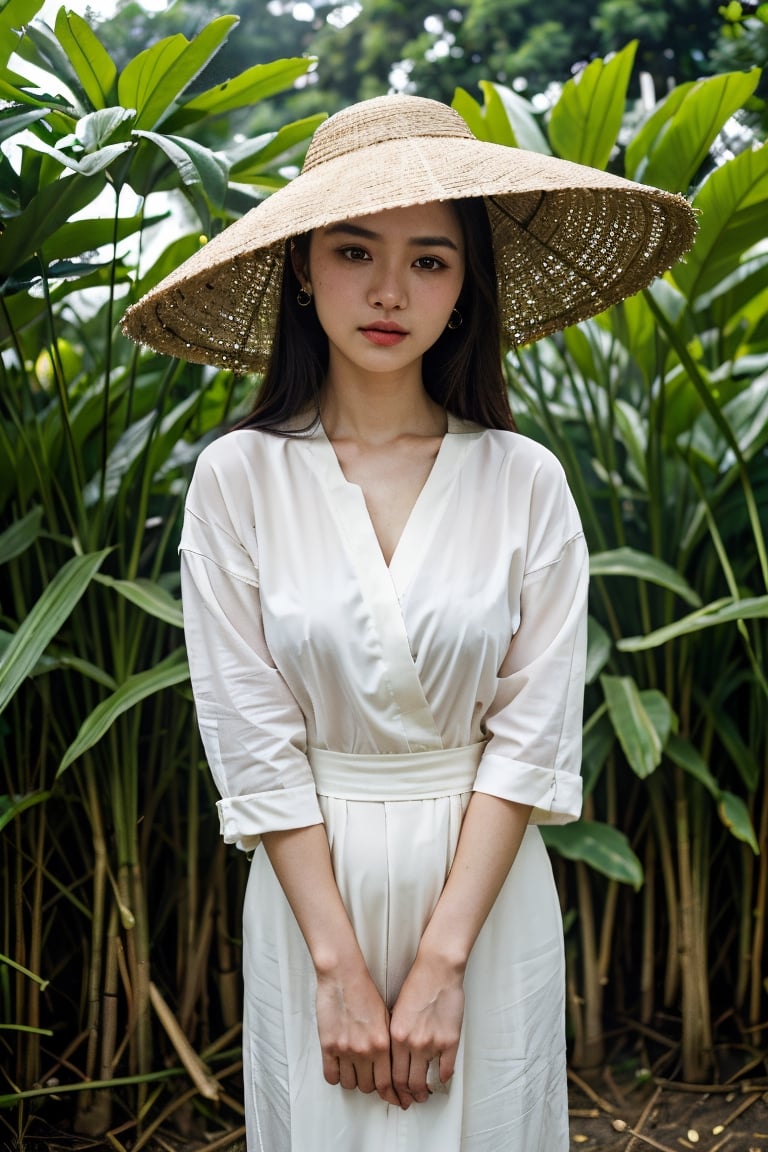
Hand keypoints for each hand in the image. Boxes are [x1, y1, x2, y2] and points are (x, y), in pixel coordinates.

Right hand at [315, 964, 400, 1106]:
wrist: (343, 976)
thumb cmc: (365, 992)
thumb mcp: (386, 1017)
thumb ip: (388, 1043)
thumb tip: (391, 1064)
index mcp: (382, 1044)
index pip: (387, 1083)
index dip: (392, 1096)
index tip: (396, 1100)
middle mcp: (364, 1051)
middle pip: (368, 1087)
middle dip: (371, 1086)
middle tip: (371, 1079)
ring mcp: (344, 1050)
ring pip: (350, 1084)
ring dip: (353, 1081)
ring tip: (354, 1071)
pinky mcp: (328, 1046)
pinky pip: (331, 1076)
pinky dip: (335, 1076)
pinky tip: (339, 1068)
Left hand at [389, 953, 464, 1105]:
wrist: (438, 969)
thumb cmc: (416, 985)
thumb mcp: (396, 1010)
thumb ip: (394, 1035)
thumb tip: (394, 1056)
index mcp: (395, 1036)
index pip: (391, 1074)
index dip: (392, 1089)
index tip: (395, 1094)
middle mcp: (412, 1043)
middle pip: (406, 1082)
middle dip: (407, 1095)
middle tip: (409, 1100)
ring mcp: (432, 1043)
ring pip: (425, 1080)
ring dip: (424, 1091)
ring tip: (425, 1094)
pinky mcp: (450, 1041)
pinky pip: (446, 1069)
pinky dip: (443, 1078)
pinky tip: (441, 1079)